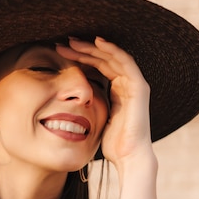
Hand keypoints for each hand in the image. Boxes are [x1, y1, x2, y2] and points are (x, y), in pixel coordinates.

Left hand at [56, 37, 153, 168]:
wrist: (128, 157)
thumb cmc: (112, 145)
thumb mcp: (95, 120)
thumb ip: (88, 107)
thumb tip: (68, 104)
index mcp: (116, 91)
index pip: (97, 67)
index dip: (80, 58)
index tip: (60, 54)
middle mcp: (126, 84)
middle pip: (103, 59)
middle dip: (83, 49)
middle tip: (62, 43)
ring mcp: (134, 84)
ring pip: (112, 57)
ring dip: (92, 47)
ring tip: (73, 41)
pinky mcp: (139, 87)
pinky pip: (125, 62)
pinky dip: (112, 50)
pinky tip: (97, 42)